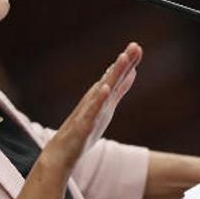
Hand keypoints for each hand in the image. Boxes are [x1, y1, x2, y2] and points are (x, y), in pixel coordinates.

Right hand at [44, 42, 141, 171]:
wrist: (61, 152)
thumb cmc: (85, 129)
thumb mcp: (108, 106)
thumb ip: (120, 89)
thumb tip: (133, 71)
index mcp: (103, 97)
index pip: (117, 77)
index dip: (128, 63)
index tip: (137, 46)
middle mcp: (95, 100)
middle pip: (112, 79)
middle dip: (123, 63)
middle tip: (134, 46)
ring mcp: (88, 111)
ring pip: (102, 91)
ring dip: (112, 75)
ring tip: (122, 59)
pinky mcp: (83, 125)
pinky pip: (92, 112)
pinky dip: (98, 100)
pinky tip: (104, 89)